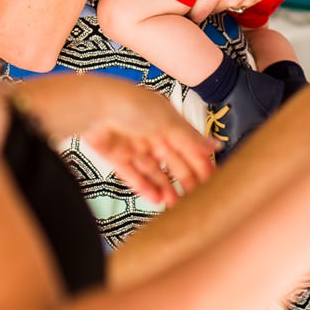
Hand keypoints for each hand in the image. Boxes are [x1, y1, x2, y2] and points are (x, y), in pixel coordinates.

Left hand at [18, 72, 214, 206]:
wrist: (94, 107)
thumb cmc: (130, 104)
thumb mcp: (167, 121)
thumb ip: (191, 138)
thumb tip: (216, 146)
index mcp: (168, 121)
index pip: (190, 146)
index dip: (201, 164)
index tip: (212, 182)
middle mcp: (152, 133)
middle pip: (174, 162)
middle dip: (185, 180)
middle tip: (196, 199)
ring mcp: (134, 145)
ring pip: (155, 172)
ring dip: (166, 188)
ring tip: (175, 205)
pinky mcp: (117, 156)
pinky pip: (134, 175)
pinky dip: (145, 187)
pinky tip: (156, 199)